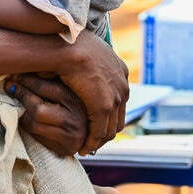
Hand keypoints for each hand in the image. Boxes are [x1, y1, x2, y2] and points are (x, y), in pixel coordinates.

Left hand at [5, 73, 87, 155]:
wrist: (95, 127)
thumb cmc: (77, 98)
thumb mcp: (68, 84)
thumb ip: (51, 76)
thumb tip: (26, 62)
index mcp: (78, 100)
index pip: (45, 88)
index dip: (25, 81)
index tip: (13, 75)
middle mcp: (77, 120)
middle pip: (38, 110)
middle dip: (21, 96)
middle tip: (10, 85)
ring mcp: (72, 137)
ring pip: (34, 124)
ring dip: (22, 111)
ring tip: (17, 99)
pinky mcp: (65, 148)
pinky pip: (36, 136)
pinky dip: (27, 124)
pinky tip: (25, 114)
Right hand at [54, 32, 128, 154]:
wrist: (69, 45)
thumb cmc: (69, 46)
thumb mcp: (85, 54)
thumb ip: (89, 64)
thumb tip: (79, 69)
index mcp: (120, 71)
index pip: (118, 101)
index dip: (107, 116)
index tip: (96, 125)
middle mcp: (122, 85)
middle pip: (118, 117)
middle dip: (106, 132)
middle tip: (92, 142)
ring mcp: (116, 96)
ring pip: (111, 128)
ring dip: (99, 140)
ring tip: (87, 148)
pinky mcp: (104, 105)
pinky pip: (100, 130)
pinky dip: (93, 142)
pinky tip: (84, 147)